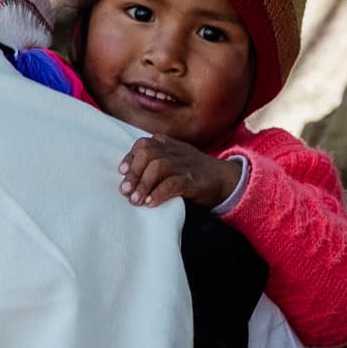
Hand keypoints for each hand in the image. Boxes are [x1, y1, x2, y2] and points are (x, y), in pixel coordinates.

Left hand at [118, 136, 240, 208]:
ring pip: (158, 167)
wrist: (226, 179)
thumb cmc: (193, 173)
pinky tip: (151, 203)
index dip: (130, 157)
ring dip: (143, 184)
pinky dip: (159, 193)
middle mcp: (175, 152)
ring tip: (135, 200)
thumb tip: (127, 179)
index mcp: (168, 145)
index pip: (143, 144)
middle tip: (124, 191)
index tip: (121, 172)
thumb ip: (153, 163)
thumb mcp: (173, 161)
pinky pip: (173, 184)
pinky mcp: (194, 181)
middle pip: (148, 154)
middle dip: (133, 172)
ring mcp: (185, 165)